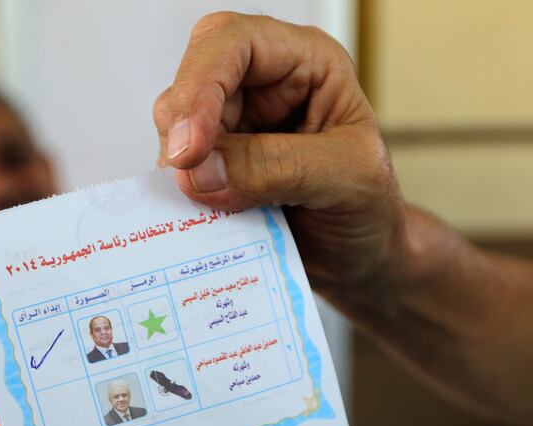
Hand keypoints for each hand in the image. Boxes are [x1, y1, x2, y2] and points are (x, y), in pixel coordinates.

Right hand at [153, 12, 407, 293]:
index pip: (234, 44)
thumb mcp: (347, 180)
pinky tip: (202, 219)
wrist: (360, 263)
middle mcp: (261, 89)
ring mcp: (233, 130)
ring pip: (173, 131)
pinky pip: (177, 175)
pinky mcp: (213, 170)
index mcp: (304, 64)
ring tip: (213, 209)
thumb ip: (277, 167)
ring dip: (181, 172)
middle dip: (183, 133)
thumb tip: (201, 171)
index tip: (190, 149)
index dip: (201, 86)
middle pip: (192, 84)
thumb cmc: (370, 210)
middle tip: (191, 182)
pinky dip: (180, 197)